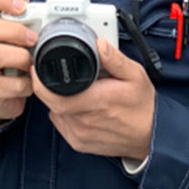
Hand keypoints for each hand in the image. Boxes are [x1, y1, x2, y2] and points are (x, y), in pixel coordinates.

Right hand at [0, 0, 35, 124]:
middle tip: (33, 38)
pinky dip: (25, 83)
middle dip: (15, 31)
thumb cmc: (8, 55)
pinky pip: (8, 84)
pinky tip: (31, 81)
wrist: (0, 93)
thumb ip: (17, 6)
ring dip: (21, 56)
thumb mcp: (13, 29)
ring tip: (32, 61)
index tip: (22, 6)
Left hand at [33, 38, 154, 161]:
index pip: (54, 95)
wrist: (151, 136)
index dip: (40, 81)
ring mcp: (80, 134)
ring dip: (59, 100)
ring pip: (55, 112)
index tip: (37, 68)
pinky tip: (79, 106)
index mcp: (96, 101)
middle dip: (50, 87)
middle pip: (51, 101)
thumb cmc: (142, 106)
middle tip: (59, 76)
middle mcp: (84, 120)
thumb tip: (100, 45)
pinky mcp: (79, 143)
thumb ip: (115, 60)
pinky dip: (64, 113)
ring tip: (77, 91)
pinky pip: (61, 124)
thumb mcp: (135, 76)